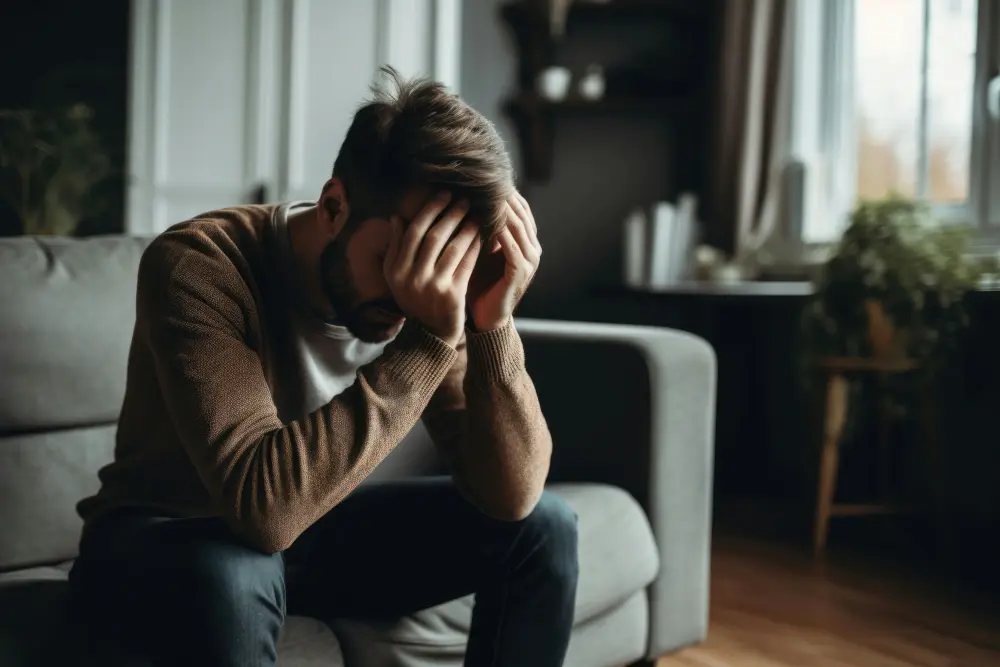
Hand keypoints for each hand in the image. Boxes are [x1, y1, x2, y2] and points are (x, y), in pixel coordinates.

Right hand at [384, 192, 481, 347]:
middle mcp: (411, 278)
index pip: (413, 232)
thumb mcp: (398, 276)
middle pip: (433, 237)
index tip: (444, 194)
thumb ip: (397, 247)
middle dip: (450, 214)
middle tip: (464, 199)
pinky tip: (481, 234)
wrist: (430, 334)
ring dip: (465, 227)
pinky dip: (474, 246)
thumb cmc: (415, 298)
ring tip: (475, 213)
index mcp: (395, 270)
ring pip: (452, 248)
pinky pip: (466, 263)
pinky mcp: (452, 295)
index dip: (430, 210)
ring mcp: (432, 287)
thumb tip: (397, 217)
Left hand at [467, 191, 540, 331]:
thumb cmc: (479, 281)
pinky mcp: (520, 274)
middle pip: (521, 214)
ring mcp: (530, 262)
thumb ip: (481, 227)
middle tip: (485, 180)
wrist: (485, 317)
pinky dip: (501, 234)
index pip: (520, 208)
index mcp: (526, 241)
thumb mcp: (480, 249)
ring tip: (485, 195)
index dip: (505, 192)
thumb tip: (466, 198)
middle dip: (504, 197)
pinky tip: (485, 222)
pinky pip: (512, 248)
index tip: (485, 177)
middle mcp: (533, 249)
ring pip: (518, 228)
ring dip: (502, 211)